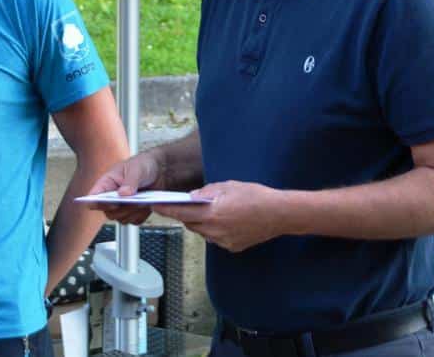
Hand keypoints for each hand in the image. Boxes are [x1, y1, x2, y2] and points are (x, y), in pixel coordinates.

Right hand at [87, 153, 162, 224]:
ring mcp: (122, 207)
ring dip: (133, 212)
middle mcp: (111, 197)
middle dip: (122, 208)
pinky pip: (135, 221)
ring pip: (121, 219)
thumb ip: (130, 181)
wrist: (159, 171)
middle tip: (135, 200)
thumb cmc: (143, 165)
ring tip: (143, 200)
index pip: (93, 198)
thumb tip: (122, 194)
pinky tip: (147, 204)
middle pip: (108, 213)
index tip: (113, 203)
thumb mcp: (137, 169)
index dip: (98, 204)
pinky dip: (142, 215)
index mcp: (106, 184)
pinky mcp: (134, 213)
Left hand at [155, 180, 285, 252]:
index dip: (165, 208)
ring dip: (200, 222)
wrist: (279, 214)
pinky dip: (213, 229)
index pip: (180, 212)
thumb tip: (191, 196)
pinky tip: (224, 220)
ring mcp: (222, 241)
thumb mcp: (229, 186)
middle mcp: (214, 230)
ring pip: (201, 231)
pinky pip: (214, 238)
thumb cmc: (256, 196)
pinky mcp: (231, 247)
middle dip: (185, 213)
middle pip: (189, 223)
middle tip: (183, 204)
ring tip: (208, 210)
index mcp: (211, 213)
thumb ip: (207, 191)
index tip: (154, 204)